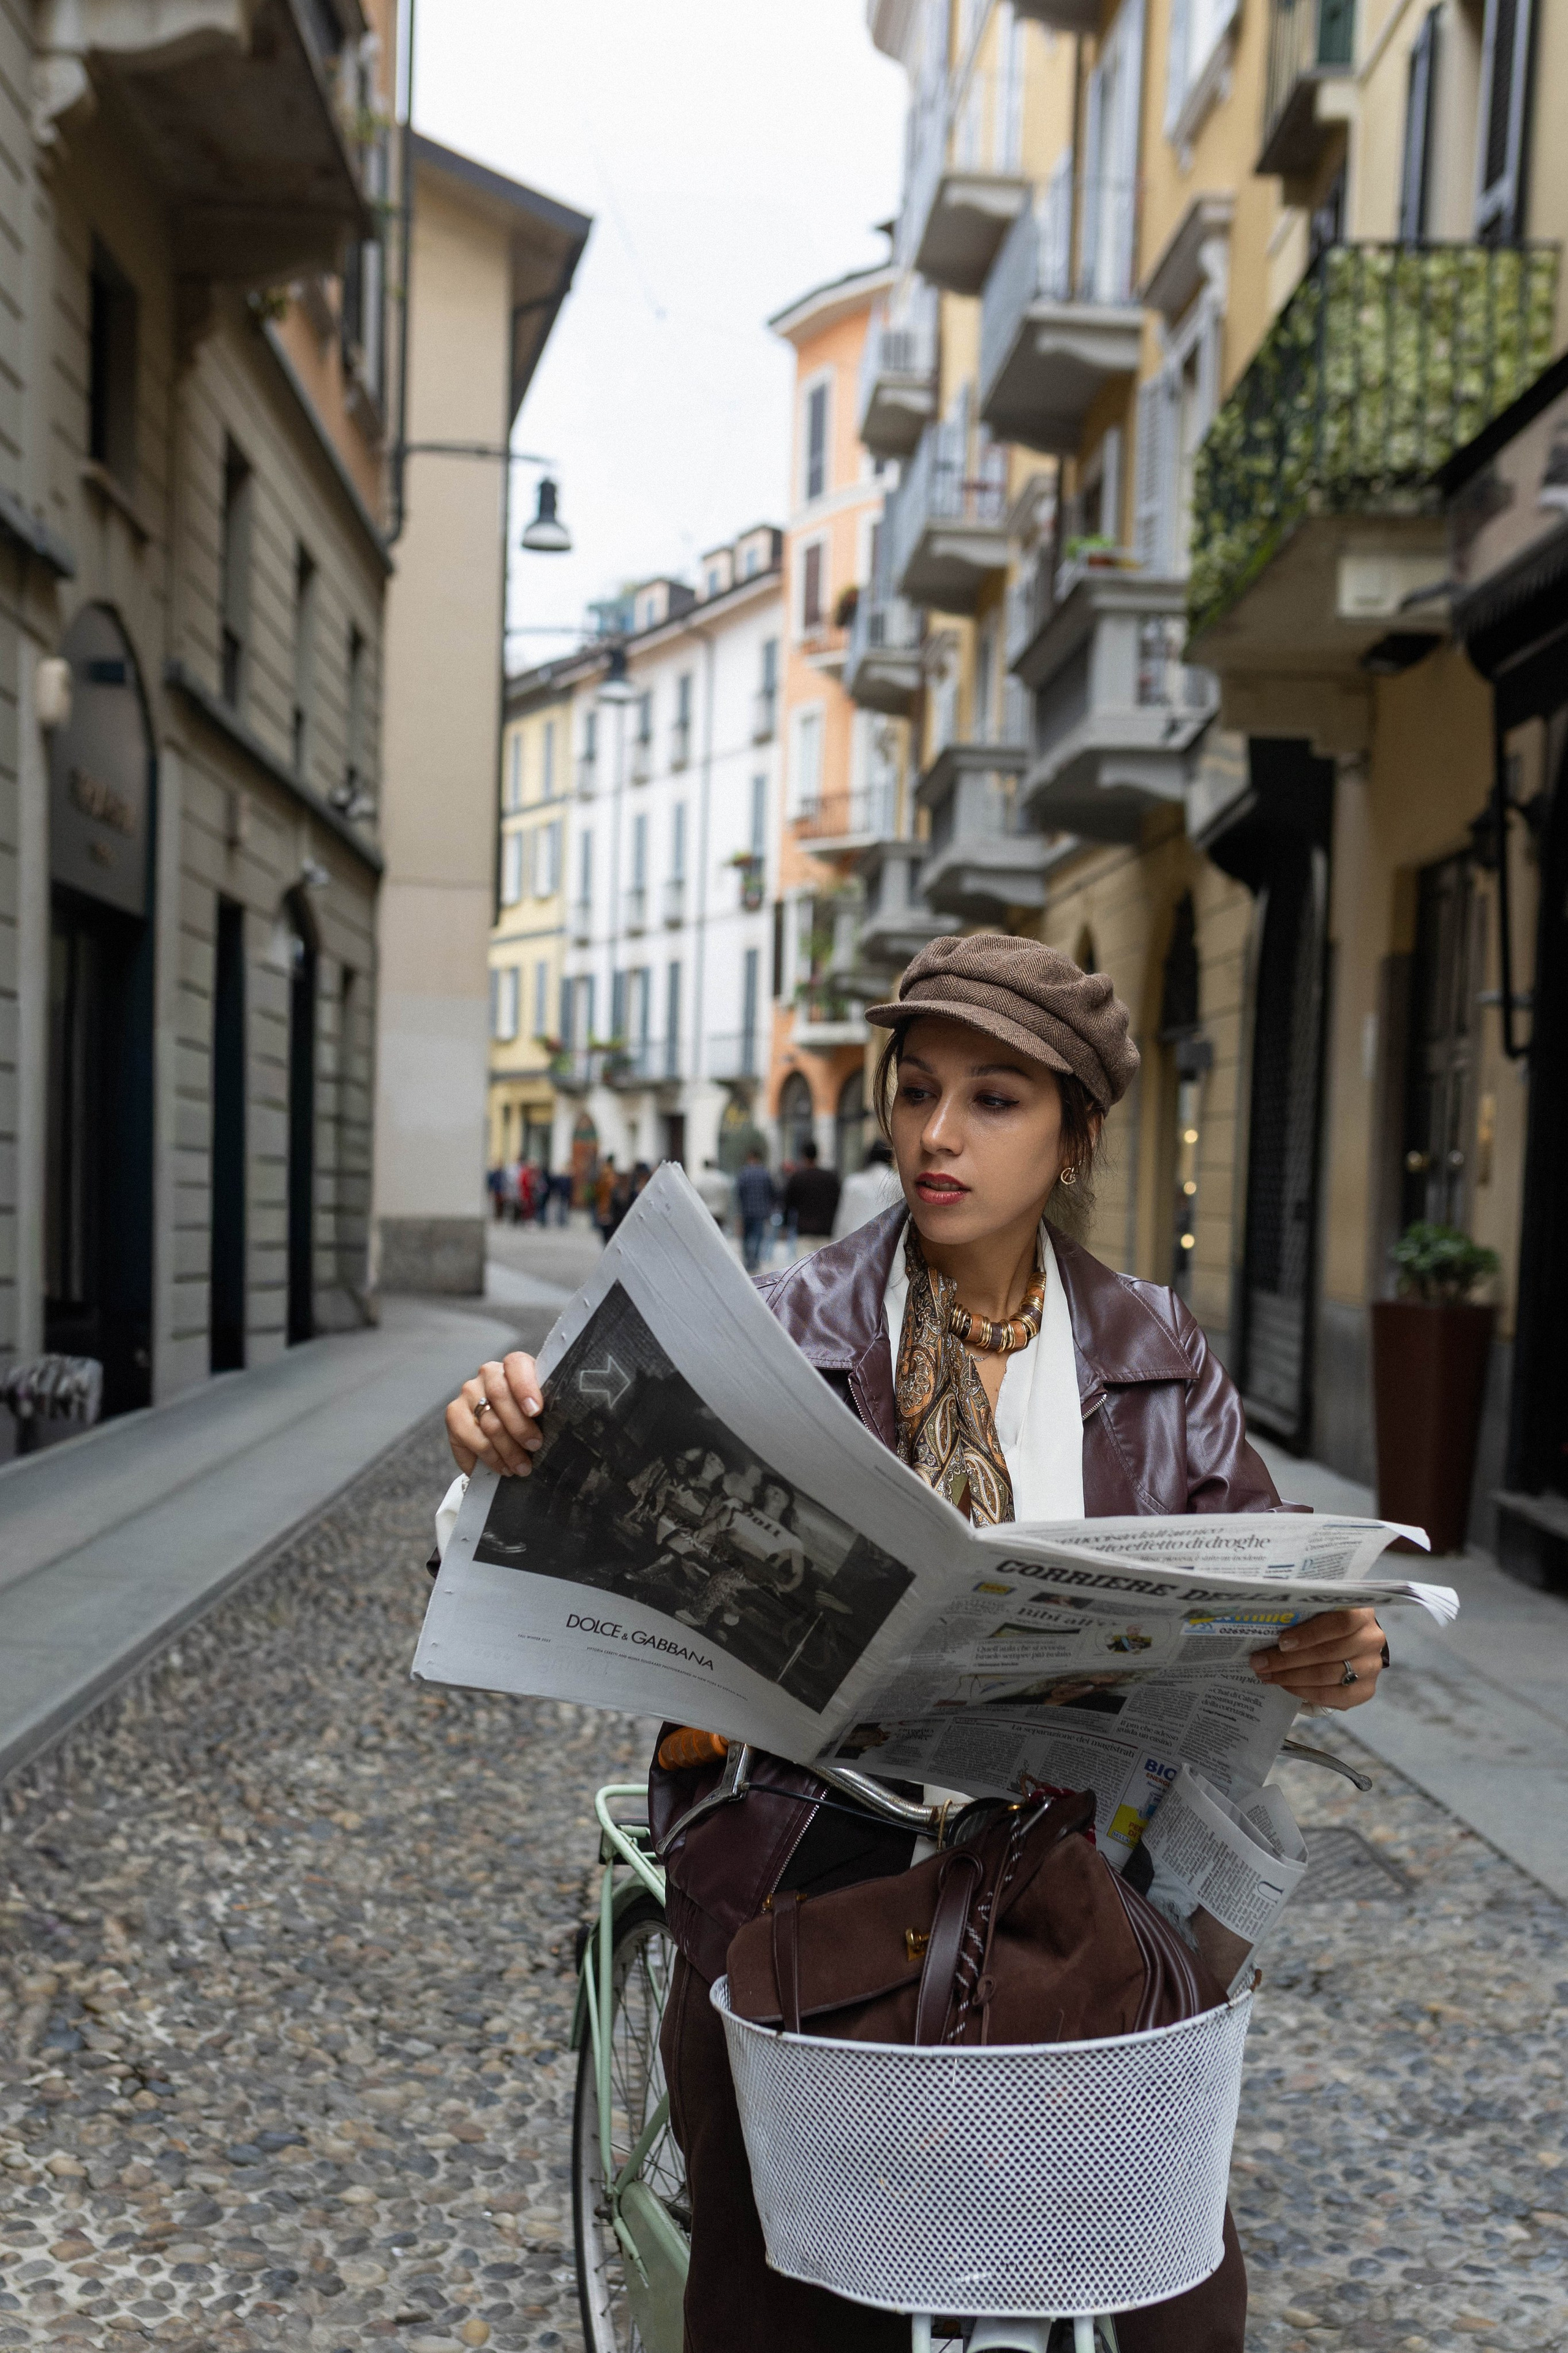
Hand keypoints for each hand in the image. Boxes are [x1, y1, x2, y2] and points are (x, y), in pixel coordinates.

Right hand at [445, 1352, 543, 1476]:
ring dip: (507, 1450)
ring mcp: (468, 1393)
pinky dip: (487, 1457)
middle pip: (499, 1395)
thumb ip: (551, 1407)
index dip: (525, 1387)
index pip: (516, 1364)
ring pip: (487, 1422)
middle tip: (534, 1446)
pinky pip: (468, 1438)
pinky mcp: (454, 1414)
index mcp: (513, 1366)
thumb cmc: (531, 1415)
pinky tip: (501, 1467)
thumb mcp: (543, 1406)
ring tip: (521, 1467)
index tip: (535, 1410)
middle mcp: (488, 1374)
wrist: (506, 1428)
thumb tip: (562, 1425)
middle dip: (520, 1426)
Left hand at [1250, 1606, 1386, 1709]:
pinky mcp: (1365, 1690)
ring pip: (1328, 1676)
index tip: (1281, 1642)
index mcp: (1361, 1612)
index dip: (1310, 1633)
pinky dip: (1305, 1692)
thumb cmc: (1325, 1621)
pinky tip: (1286, 1686)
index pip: (1341, 1622)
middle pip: (1329, 1653)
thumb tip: (1263, 1621)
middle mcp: (1371, 1639)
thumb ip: (1302, 1612)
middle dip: (1288, 1660)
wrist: (1352, 1641)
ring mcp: (1371, 1667)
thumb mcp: (1317, 1610)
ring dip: (1291, 1678)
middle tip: (1260, 1663)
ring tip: (1267, 1675)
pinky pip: (1333, 1697)